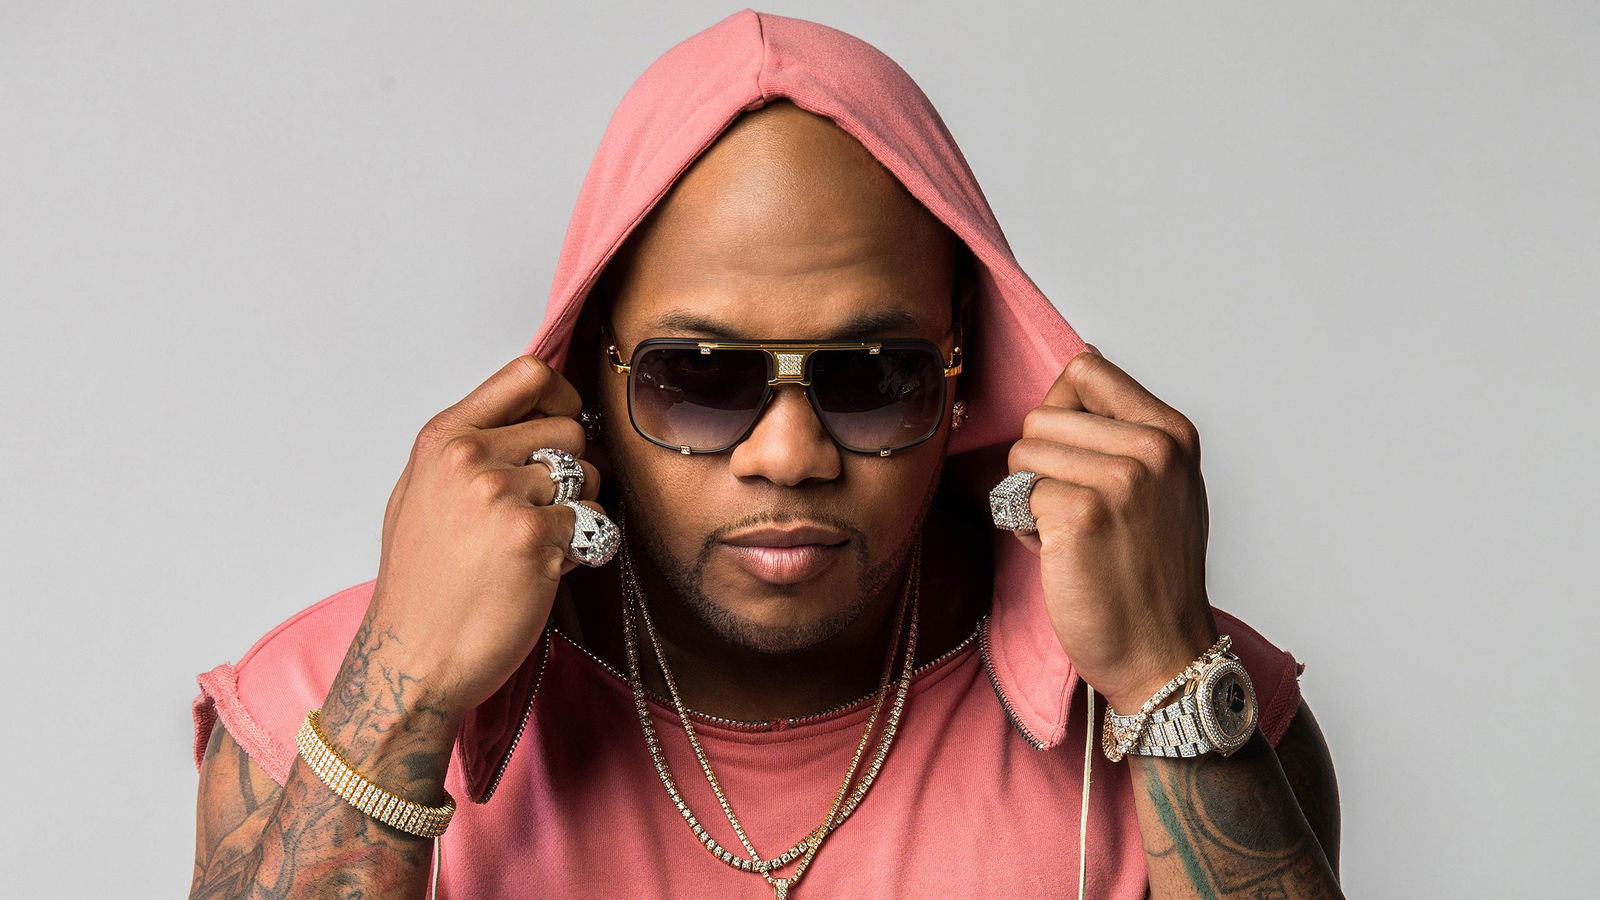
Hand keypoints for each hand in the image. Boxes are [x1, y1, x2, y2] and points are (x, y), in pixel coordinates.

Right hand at [359, 354, 607, 720]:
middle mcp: (471, 458)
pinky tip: (540, 571)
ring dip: (576, 510)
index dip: (559, 397)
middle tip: (539, 511)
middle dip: (570, 469)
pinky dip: (580, 548)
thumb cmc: (422, 584)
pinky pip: (593, 521)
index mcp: (443, 439)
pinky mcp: (535, 537)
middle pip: (569, 429)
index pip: (528, 374)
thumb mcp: (423, 493)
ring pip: (588, 476)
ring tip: (533, 545)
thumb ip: (471, 447)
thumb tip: (531, 417)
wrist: (412, 658)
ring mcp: (503, 496)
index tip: (559, 426)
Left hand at [1005, 345, 1219, 712]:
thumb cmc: (1151, 575)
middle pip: (1042, 414)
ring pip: (1023, 452)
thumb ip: (1126, 432)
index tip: (1070, 453)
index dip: (1060, 411)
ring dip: (1030, 495)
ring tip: (1069, 533)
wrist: (1162, 654)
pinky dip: (1024, 527)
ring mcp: (1119, 479)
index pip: (1086, 369)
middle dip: (1040, 461)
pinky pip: (1017, 495)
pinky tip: (1059, 554)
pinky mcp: (1080, 515)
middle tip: (1073, 509)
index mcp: (1171, 432)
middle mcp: (1152, 448)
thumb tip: (1077, 370)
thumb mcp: (1164, 486)